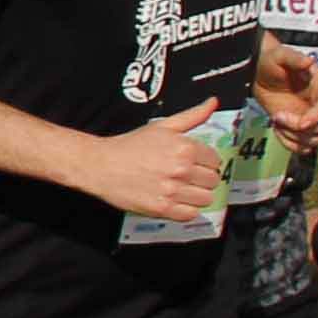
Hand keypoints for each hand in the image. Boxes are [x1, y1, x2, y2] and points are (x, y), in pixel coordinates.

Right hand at [72, 101, 226, 219]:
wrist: (102, 165)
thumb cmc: (130, 145)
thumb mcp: (163, 126)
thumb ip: (193, 115)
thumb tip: (212, 102)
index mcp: (185, 148)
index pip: (215, 160)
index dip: (206, 162)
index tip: (196, 163)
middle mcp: (181, 169)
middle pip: (213, 181)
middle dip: (203, 178)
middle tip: (188, 176)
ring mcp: (172, 190)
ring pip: (206, 199)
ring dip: (197, 195)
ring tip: (182, 189)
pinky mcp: (163, 208)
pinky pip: (190, 214)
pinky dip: (186, 209)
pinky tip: (175, 200)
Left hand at [253, 40, 317, 145]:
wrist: (260, 75)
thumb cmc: (272, 62)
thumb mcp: (279, 55)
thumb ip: (293, 57)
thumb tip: (308, 61)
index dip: (316, 117)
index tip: (300, 123)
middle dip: (299, 128)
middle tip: (278, 116)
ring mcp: (314, 118)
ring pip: (314, 140)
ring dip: (292, 136)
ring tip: (276, 118)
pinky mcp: (303, 129)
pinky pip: (303, 147)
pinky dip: (289, 144)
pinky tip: (277, 128)